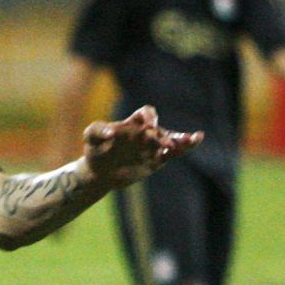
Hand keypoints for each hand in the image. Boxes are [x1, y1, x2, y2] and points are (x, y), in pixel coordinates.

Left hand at [83, 106, 202, 186]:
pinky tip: (193, 142)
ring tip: (193, 139)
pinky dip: (183, 148)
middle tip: (166, 144)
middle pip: (161, 129)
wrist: (99, 171)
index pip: (146, 113)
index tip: (148, 125)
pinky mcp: (156, 160)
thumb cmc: (94, 149)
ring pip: (171, 140)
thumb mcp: (90, 137)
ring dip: (182, 139)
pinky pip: (172, 153)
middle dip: (164, 135)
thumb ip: (97, 130)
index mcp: (133, 123)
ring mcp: (152, 146)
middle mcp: (146, 133)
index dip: (149, 116)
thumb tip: (111, 133)